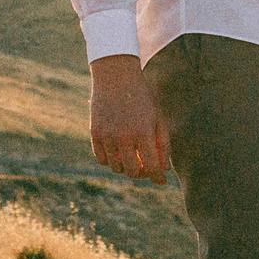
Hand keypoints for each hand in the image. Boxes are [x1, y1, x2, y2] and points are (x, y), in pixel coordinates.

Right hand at [89, 54, 170, 182]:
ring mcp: (107, 137)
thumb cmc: (142, 97)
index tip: (161, 181)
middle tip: (146, 168)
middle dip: (142, 174)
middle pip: (132, 172)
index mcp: (143, 133)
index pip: (151, 167)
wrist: (116, 77)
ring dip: (126, 168)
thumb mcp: (158, 117)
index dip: (157, 177)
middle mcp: (124, 138)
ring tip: (133, 158)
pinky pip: (102, 159)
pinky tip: (119, 154)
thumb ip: (163, 144)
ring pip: (116, 168)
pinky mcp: (94, 134)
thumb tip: (164, 169)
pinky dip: (111, 161)